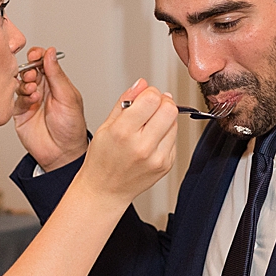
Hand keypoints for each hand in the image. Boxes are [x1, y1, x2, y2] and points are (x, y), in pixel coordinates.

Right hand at [13, 46, 87, 169]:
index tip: (35, 55)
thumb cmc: (71, 128)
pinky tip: (31, 100)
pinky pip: (15, 98)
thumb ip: (57, 75)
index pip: (44, 61)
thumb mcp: (68, 98)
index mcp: (57, 83)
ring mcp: (30, 100)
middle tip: (32, 74)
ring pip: (20, 82)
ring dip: (25, 82)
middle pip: (29, 69)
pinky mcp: (20, 112)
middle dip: (29, 69)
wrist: (62, 154)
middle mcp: (43, 90)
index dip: (38, 55)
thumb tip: (50, 53)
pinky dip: (22, 96)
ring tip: (33, 90)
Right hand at [75, 81, 177, 204]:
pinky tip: (150, 141)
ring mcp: (156, 158)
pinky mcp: (166, 165)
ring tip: (148, 126)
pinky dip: (165, 134)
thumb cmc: (101, 160)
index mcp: (123, 132)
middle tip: (151, 107)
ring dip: (164, 118)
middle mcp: (142, 146)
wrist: (105, 191)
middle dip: (161, 102)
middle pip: (169, 109)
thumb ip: (125, 102)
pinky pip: (174, 139)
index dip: (150, 92)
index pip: (151, 99)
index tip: (144, 96)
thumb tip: (141, 84)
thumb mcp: (105, 126)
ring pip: (174, 122)